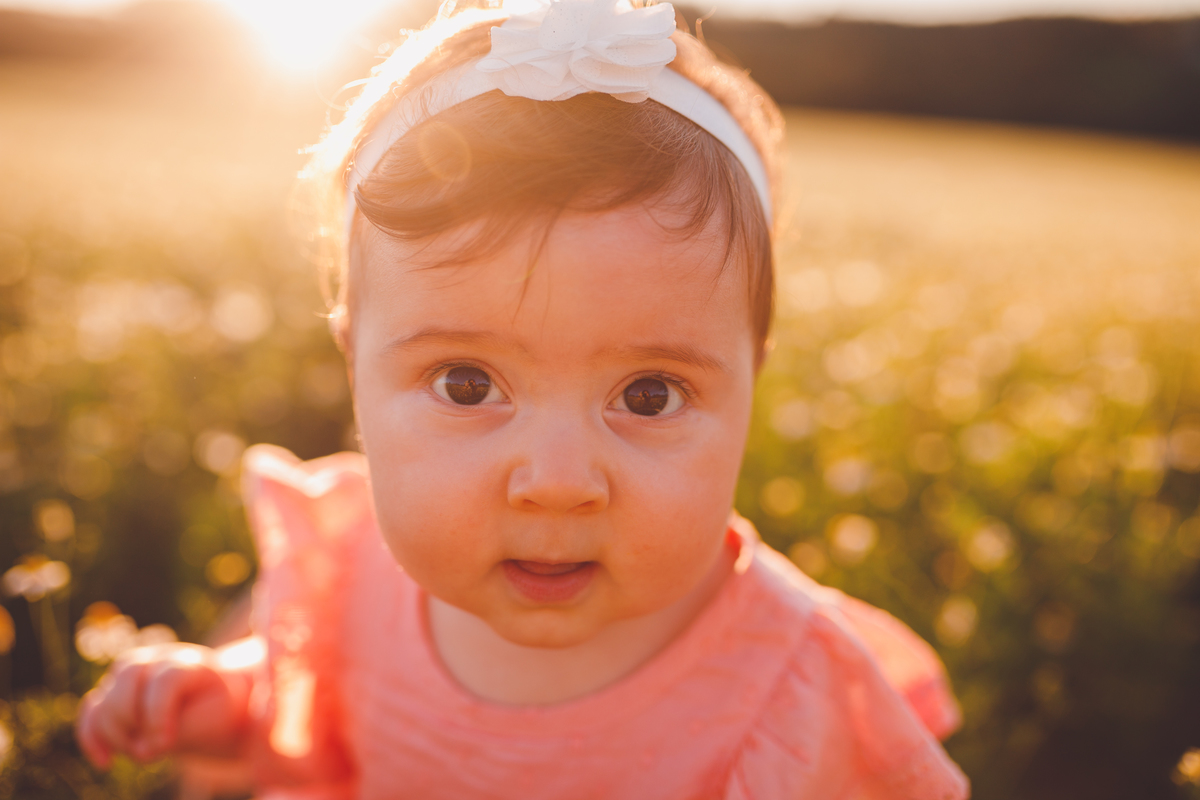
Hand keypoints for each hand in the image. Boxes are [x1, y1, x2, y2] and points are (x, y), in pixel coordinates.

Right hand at [76, 641, 255, 768]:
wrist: (212, 708)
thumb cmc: (214, 712)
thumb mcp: (211, 719)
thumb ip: (180, 731)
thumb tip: (141, 750)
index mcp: (185, 662)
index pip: (164, 678)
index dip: (159, 714)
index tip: (166, 743)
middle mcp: (153, 660)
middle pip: (126, 679)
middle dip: (134, 721)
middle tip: (155, 748)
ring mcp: (130, 675)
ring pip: (105, 698)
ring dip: (116, 734)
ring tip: (141, 754)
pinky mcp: (112, 693)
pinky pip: (90, 712)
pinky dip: (92, 738)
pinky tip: (106, 762)